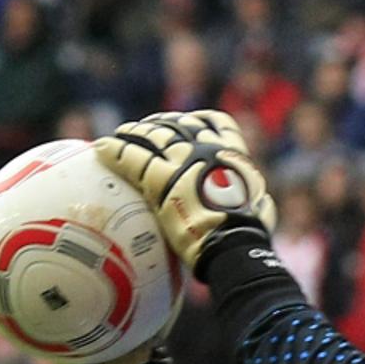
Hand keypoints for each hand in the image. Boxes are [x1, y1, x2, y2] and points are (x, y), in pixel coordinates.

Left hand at [93, 110, 276, 273]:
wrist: (235, 242)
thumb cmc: (251, 234)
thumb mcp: (260, 208)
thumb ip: (256, 200)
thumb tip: (262, 207)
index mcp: (232, 155)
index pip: (216, 123)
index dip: (197, 120)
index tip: (185, 121)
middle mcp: (206, 149)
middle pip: (177, 125)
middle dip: (159, 125)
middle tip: (144, 130)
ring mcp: (182, 160)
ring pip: (152, 136)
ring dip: (134, 133)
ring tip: (120, 135)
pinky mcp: (161, 177)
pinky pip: (133, 158)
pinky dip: (115, 151)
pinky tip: (103, 148)